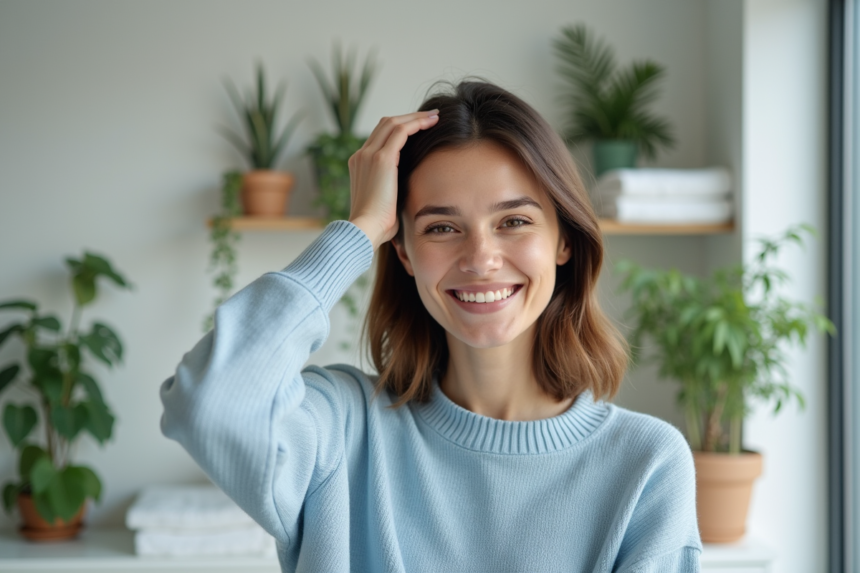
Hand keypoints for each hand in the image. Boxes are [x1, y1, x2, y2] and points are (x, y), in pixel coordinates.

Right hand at [348, 110, 438, 249]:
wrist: (366, 229)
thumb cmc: (377, 225)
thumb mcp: (384, 202)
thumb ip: (391, 190)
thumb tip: (407, 192)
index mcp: (360, 164)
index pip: (380, 137)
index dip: (400, 128)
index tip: (419, 128)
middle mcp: (361, 155)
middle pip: (385, 124)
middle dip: (409, 117)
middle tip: (430, 116)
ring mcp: (369, 155)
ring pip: (393, 123)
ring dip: (415, 117)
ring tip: (434, 116)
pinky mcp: (381, 159)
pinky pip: (401, 131)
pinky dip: (417, 123)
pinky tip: (432, 123)